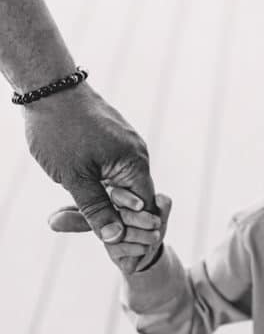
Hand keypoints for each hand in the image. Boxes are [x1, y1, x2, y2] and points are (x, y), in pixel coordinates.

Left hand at [25, 82, 155, 272]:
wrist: (47, 87)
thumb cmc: (60, 131)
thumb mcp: (75, 178)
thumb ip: (96, 209)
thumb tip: (114, 236)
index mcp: (135, 163)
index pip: (146, 206)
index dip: (133, 229)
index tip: (117, 247)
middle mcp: (137, 153)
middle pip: (135, 196)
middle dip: (115, 217)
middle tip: (90, 232)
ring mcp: (125, 144)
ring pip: (121, 183)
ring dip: (105, 200)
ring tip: (76, 213)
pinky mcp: (112, 138)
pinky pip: (113, 168)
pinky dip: (101, 183)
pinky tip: (80, 189)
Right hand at [104, 189, 170, 272]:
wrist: (150, 247)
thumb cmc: (153, 225)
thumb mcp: (161, 214)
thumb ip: (163, 205)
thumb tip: (160, 198)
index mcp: (120, 200)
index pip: (116, 194)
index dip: (127, 200)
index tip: (141, 205)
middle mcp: (109, 215)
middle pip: (118, 215)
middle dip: (140, 219)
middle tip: (157, 223)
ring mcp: (107, 233)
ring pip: (119, 233)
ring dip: (142, 235)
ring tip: (155, 235)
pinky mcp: (110, 249)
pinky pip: (119, 248)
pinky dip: (137, 248)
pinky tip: (146, 247)